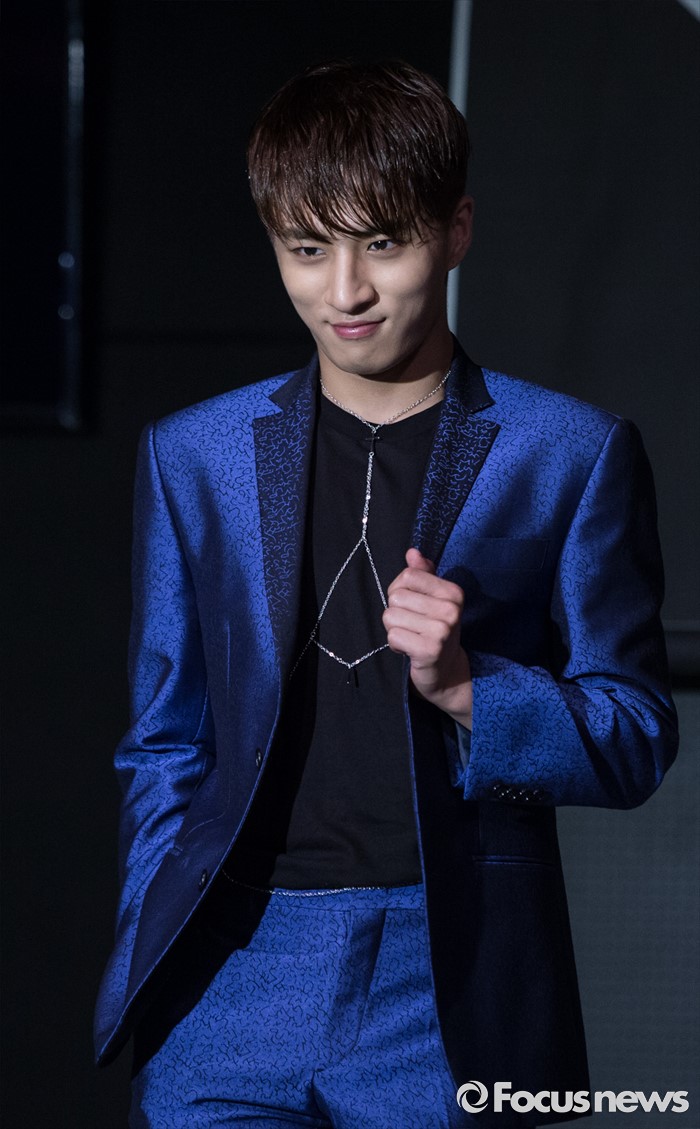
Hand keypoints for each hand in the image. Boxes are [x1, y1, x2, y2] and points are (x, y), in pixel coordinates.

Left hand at [383, 548, 471, 728]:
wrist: (448, 672)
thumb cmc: (436, 631)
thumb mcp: (433, 600)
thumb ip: (423, 574)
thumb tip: (412, 552)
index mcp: (453, 592)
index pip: (407, 575)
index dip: (400, 591)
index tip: (414, 607)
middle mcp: (451, 609)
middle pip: (396, 596)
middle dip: (396, 612)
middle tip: (413, 626)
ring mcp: (442, 630)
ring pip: (391, 616)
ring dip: (395, 630)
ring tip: (412, 637)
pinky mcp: (430, 650)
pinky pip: (393, 636)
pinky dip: (396, 645)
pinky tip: (410, 650)